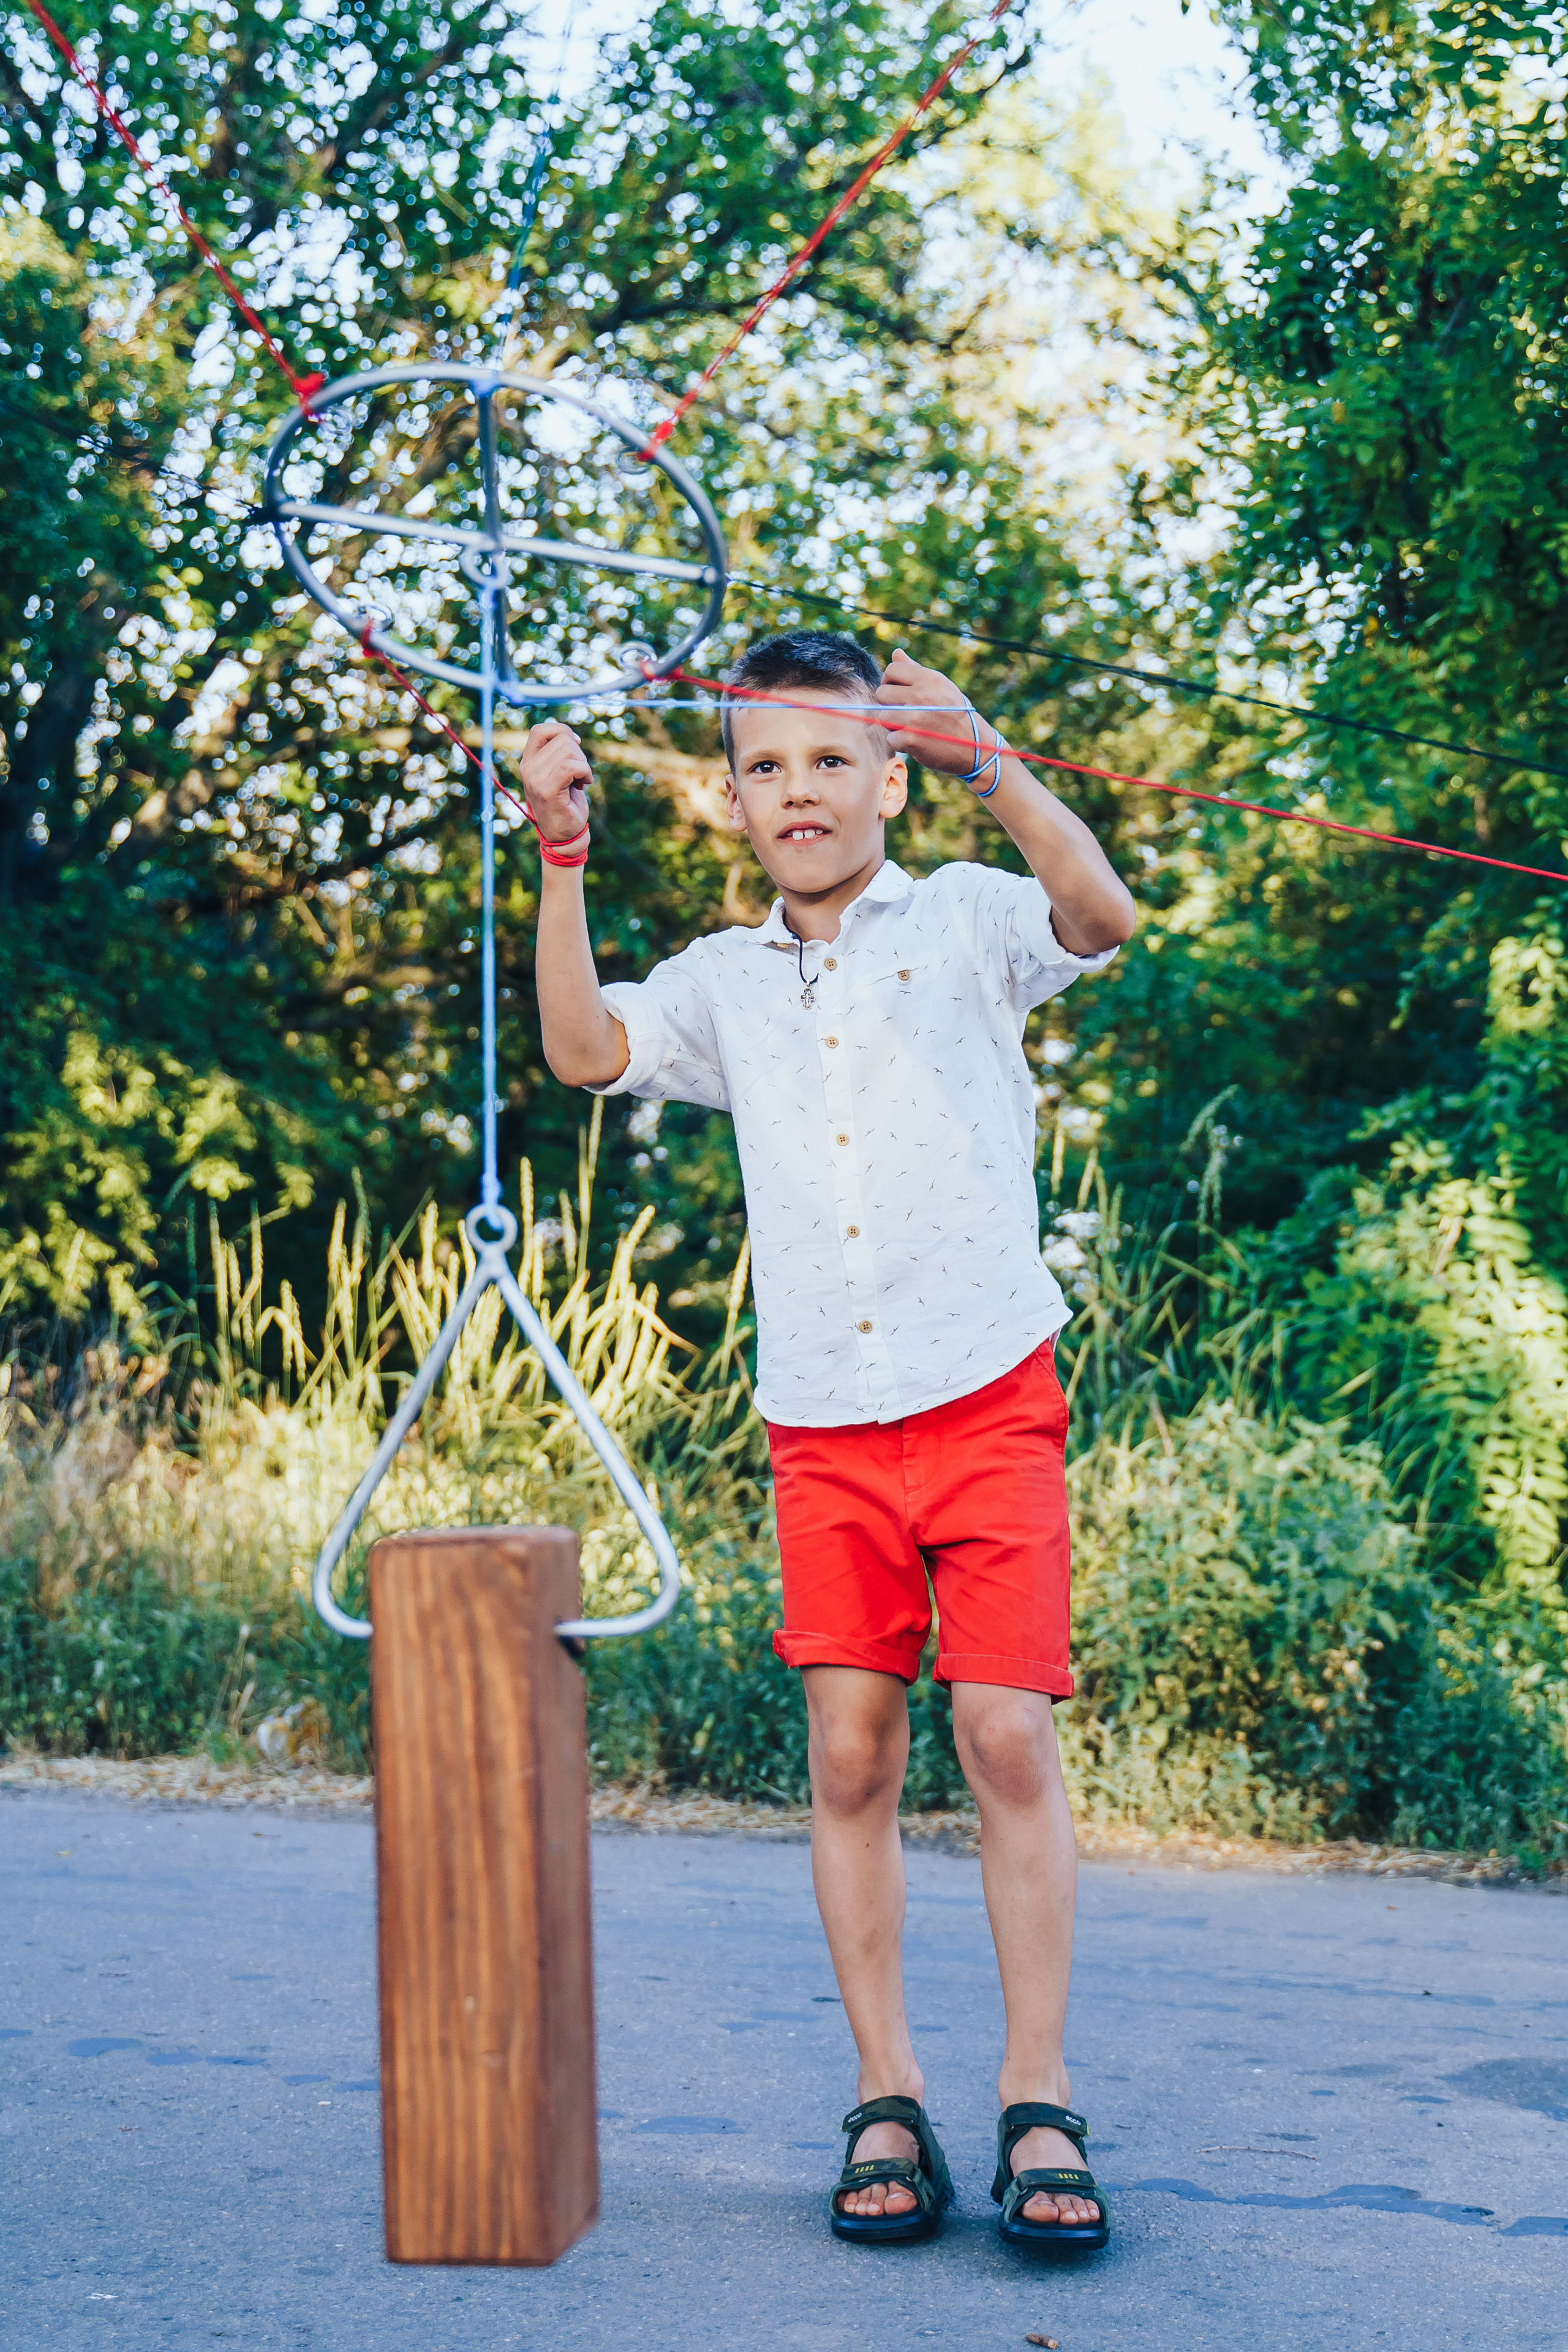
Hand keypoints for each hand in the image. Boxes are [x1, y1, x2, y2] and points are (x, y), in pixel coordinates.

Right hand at [519, 720, 591, 843]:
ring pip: (568, 751)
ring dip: (584, 765)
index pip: (540, 730)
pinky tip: (584, 785)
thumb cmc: (565, 804)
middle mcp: (527, 768)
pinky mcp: (546, 790)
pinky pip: (571, 767)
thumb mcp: (559, 774)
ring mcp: (534, 779)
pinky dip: (584, 772)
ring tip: (581, 781)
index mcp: (528, 762)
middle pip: (562, 739)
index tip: (576, 744)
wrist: (563, 836)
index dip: (562, 730)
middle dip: (580, 754)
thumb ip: (558, 754)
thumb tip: (571, 735)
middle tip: (580, 774)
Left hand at [874, 647, 994, 779]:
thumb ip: (916, 671)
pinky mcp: (911, 739)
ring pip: (883, 717)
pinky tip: (917, 742)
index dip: (890, 682)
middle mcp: (921, 695)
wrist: (975, 747)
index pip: (892, 669)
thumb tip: (895, 653)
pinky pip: (891, 738)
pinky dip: (901, 744)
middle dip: (890, 705)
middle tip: (906, 714)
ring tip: (913, 728)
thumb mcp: (942, 687)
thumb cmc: (956, 715)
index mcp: (929, 679)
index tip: (899, 693)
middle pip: (882, 693)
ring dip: (894, 725)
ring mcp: (914, 718)